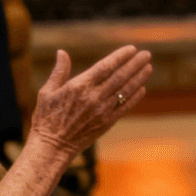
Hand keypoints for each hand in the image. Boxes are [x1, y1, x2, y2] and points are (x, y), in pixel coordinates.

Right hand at [28, 45, 151, 160]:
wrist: (52, 146)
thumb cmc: (46, 118)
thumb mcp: (47, 92)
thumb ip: (59, 71)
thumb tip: (61, 52)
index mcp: (79, 86)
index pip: (105, 66)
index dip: (120, 56)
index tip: (131, 49)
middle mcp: (94, 97)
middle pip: (120, 76)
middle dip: (135, 64)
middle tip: (146, 54)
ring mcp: (102, 110)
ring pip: (125, 90)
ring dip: (139, 78)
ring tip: (148, 67)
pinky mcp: (107, 123)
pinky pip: (125, 107)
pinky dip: (135, 97)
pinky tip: (142, 88)